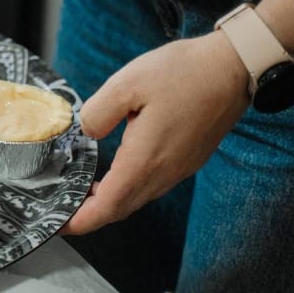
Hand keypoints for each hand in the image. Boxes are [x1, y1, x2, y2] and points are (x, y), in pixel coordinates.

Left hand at [61, 31, 250, 234]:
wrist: (235, 67)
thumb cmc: (184, 73)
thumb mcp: (127, 83)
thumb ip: (98, 113)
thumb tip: (87, 133)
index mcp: (145, 160)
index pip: (107, 206)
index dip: (80, 220)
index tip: (58, 225)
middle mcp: (164, 172)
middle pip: (120, 208)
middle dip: (89, 215)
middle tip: (62, 210)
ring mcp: (179, 168)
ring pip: (137, 198)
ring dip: (109, 201)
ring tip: (81, 192)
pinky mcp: (188, 159)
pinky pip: (152, 185)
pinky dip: (128, 188)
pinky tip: (115, 172)